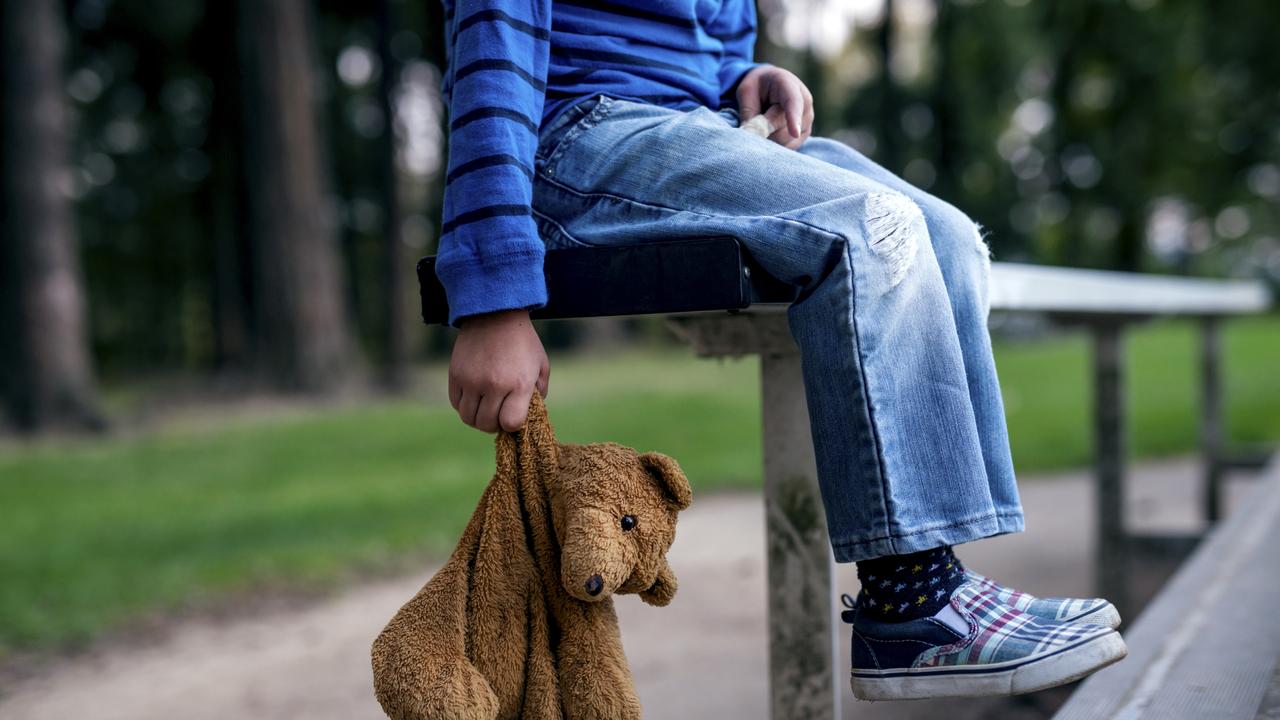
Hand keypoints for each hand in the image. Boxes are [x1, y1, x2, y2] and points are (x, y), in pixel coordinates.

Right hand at [449, 309, 549, 432]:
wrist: (494, 314)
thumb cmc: (522, 341)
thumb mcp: (541, 364)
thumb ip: (539, 391)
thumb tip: (530, 413)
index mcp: (519, 383)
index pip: (511, 423)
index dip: (512, 425)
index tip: (513, 416)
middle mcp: (494, 384)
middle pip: (487, 424)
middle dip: (494, 424)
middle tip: (498, 415)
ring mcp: (472, 381)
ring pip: (469, 418)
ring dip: (477, 418)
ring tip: (485, 408)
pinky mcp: (456, 375)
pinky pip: (456, 404)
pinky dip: (464, 406)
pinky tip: (474, 397)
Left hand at [736, 65, 813, 149]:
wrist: (769, 88)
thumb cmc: (756, 88)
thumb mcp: (747, 92)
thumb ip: (749, 112)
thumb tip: (750, 135)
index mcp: (789, 85)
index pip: (793, 103)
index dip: (793, 118)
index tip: (794, 133)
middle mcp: (805, 103)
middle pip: (784, 129)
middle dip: (764, 131)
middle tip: (751, 122)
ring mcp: (806, 121)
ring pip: (784, 141)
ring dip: (768, 138)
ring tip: (762, 123)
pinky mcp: (804, 135)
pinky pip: (786, 148)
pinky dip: (773, 145)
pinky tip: (769, 132)